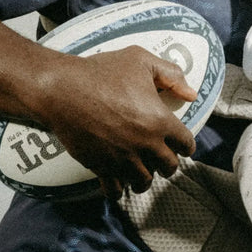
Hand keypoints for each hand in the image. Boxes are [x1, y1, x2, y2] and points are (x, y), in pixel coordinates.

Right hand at [0, 0, 196, 198]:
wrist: (60, 90)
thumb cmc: (100, 71)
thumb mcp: (140, 61)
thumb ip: (170, 75)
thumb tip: (191, 94)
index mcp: (160, 120)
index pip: (185, 144)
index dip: (185, 143)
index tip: (181, 143)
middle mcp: (145, 144)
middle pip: (169, 167)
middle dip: (167, 163)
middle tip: (162, 157)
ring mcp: (122, 159)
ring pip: (144, 182)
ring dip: (145, 177)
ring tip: (142, 171)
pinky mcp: (100, 167)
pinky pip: (115, 190)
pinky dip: (119, 190)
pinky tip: (118, 185)